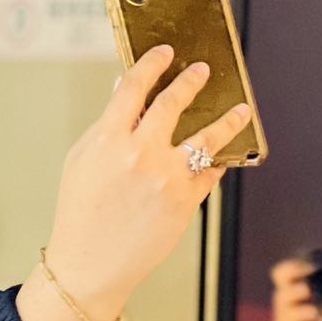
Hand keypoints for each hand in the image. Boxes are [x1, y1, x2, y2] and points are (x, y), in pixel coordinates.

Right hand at [19, 46, 251, 320]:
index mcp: (108, 140)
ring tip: (241, 109)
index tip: (164, 54)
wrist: (89, 266)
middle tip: (202, 71)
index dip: (152, 64)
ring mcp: (166, 177)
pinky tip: (226, 151)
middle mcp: (140, 154)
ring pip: (207, 135)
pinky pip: (210, 170)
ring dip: (228, 118)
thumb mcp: (81, 163)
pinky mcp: (186, 200)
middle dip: (191, 81)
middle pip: (174, 102)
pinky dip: (218, 159)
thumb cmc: (80, 214)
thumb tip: (122, 91)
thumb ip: (105, 126)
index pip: (134, 87)